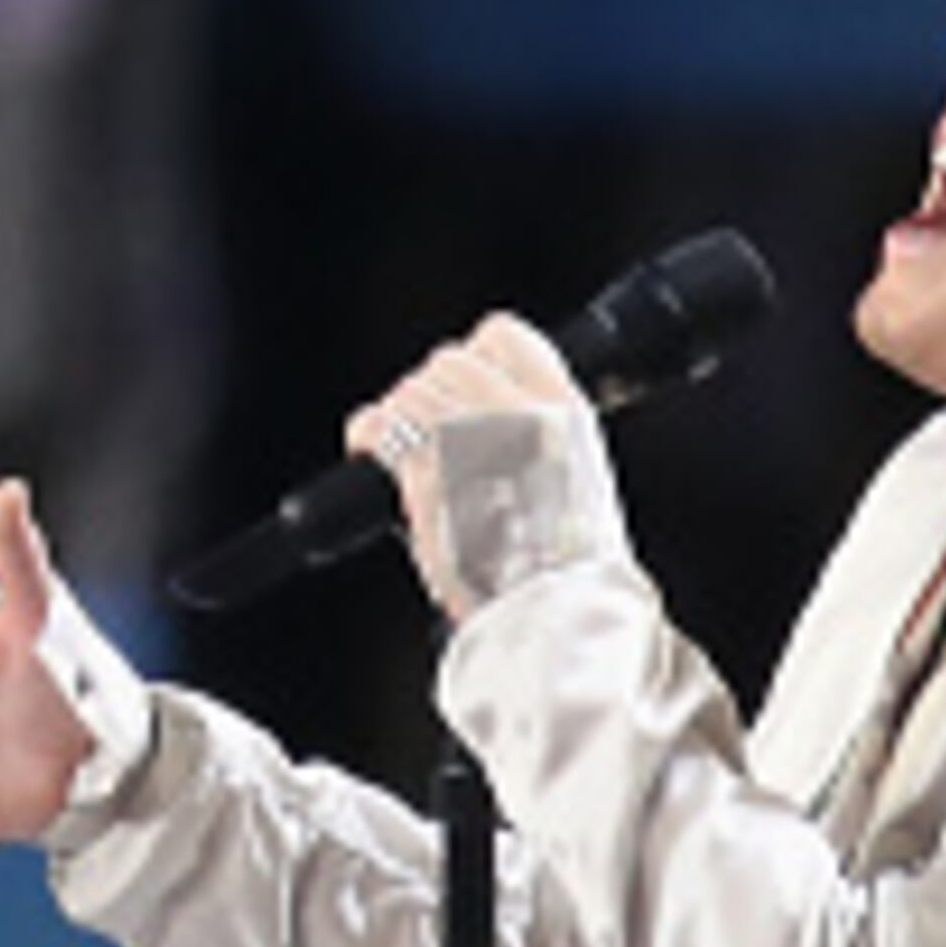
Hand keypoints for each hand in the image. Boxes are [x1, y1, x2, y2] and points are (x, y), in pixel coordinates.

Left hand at [348, 314, 581, 619]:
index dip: (474, 357)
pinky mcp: (427, 468)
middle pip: (447, 360)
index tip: (463, 389)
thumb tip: (492, 428)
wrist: (554, 610)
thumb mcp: (578, 483)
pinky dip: (367, 438)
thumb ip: (539, 439)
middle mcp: (515, 407)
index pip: (502, 336)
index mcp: (562, 407)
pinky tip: (367, 454)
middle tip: (431, 438)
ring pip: (410, 392)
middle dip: (433, 395)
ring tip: (405, 458)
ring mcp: (469, 432)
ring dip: (401, 422)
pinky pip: (378, 426)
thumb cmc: (566, 568)